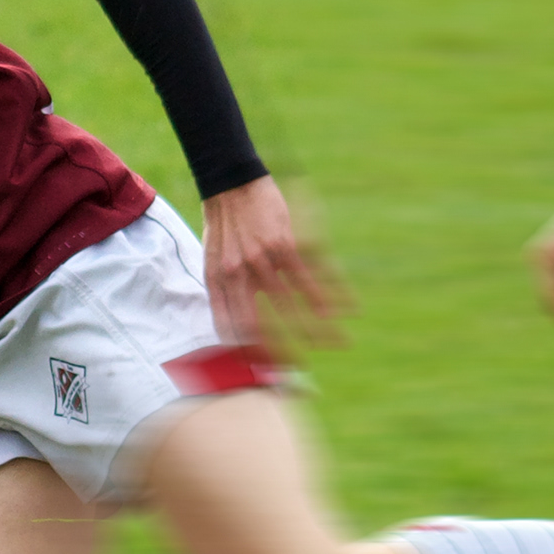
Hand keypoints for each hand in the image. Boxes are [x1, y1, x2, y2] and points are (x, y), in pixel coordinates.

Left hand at [198, 177, 345, 358]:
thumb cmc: (221, 225)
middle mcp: (240, 277)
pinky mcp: (286, 246)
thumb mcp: (210, 261)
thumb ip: (221, 292)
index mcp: (220, 282)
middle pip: (266, 324)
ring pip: (294, 305)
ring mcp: (264, 262)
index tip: (266, 366)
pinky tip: (343, 310)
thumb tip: (229, 326)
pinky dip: (328, 295)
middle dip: (286, 349)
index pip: (233, 327)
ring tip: (337, 343)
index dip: (249, 350)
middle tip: (302, 367)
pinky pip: (310, 278)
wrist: (231, 186)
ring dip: (318, 327)